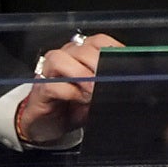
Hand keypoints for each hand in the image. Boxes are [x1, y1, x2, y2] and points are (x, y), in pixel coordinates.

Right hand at [12, 32, 115, 147]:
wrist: (50, 125)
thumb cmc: (74, 107)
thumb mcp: (99, 95)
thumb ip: (110, 85)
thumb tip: (127, 81)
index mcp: (81, 55)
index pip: (98, 41)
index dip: (113, 50)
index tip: (125, 66)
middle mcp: (64, 58)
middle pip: (82, 49)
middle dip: (98, 65)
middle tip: (108, 82)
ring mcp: (49, 73)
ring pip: (60, 59)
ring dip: (81, 74)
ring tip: (93, 90)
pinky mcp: (40, 90)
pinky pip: (52, 84)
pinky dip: (70, 91)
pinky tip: (80, 99)